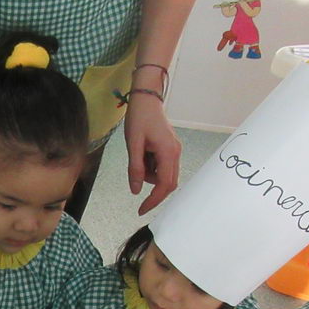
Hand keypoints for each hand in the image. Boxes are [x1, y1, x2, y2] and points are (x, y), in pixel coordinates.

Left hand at [124, 92, 181, 214]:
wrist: (146, 98)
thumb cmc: (139, 117)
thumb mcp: (133, 144)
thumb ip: (135, 168)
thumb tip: (136, 191)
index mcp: (168, 152)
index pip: (164, 184)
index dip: (153, 200)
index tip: (142, 210)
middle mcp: (175, 153)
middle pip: (168, 183)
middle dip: (154, 192)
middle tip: (139, 200)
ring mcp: (174, 151)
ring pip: (164, 175)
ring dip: (150, 176)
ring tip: (137, 156)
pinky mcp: (170, 148)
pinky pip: (162, 166)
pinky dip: (151, 167)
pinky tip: (143, 153)